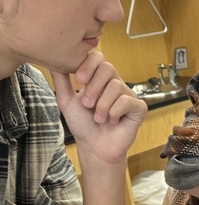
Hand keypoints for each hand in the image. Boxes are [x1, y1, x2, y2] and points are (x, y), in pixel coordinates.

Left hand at [52, 50, 146, 164]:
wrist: (94, 147)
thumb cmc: (83, 125)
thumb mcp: (66, 100)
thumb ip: (61, 80)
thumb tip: (53, 61)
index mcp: (98, 79)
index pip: (98, 57)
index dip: (88, 65)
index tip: (78, 80)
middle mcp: (114, 83)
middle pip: (108, 67)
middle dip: (93, 87)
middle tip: (86, 104)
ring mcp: (128, 95)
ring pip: (116, 86)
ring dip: (102, 105)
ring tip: (98, 118)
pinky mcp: (139, 108)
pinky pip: (127, 101)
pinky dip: (115, 113)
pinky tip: (112, 122)